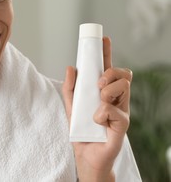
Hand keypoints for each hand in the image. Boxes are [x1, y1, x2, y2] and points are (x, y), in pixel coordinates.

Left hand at [62, 37, 132, 180]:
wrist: (86, 155)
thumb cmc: (81, 130)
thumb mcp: (70, 106)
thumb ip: (70, 88)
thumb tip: (70, 67)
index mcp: (104, 92)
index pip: (108, 68)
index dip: (107, 53)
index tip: (103, 39)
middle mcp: (116, 99)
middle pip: (123, 74)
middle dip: (110, 72)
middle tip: (98, 84)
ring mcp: (121, 110)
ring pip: (124, 86)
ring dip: (107, 90)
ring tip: (98, 101)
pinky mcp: (122, 125)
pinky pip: (116, 111)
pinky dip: (102, 113)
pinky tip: (97, 120)